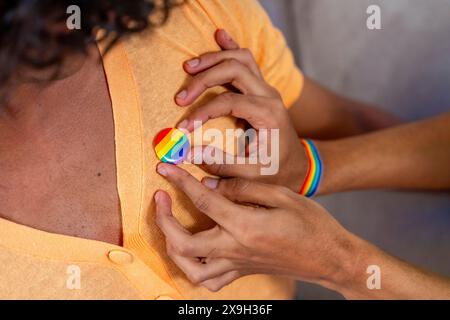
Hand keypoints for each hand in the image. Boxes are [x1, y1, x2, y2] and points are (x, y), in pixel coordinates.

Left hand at [155, 163, 356, 291]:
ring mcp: (237, 265)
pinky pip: (209, 281)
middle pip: (183, 243)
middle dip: (163, 220)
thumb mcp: (282, 195)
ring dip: (172, 248)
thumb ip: (244, 187)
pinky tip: (193, 253)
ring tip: (170, 227)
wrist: (330, 257)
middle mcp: (235, 249)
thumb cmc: (312, 224)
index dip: (180, 180)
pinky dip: (193, 269)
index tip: (166, 167)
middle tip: (160, 198)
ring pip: (190, 269)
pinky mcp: (242, 272)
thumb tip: (212, 182)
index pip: (203, 199)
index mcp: (245, 225)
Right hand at [175, 29, 306, 191]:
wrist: (298, 165)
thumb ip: (222, 164)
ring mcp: (266, 88)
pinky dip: (231, 47)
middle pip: (233, 70)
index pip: (228, 101)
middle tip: (179, 97)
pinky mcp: (261, 88)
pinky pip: (247, 59)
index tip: (183, 128)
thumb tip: (188, 153)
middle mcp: (269, 95)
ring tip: (188, 67)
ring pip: (240, 58)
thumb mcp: (252, 174)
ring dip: (213, 59)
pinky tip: (219, 36)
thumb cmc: (276, 171)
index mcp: (267, 114)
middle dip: (203, 79)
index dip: (202, 112)